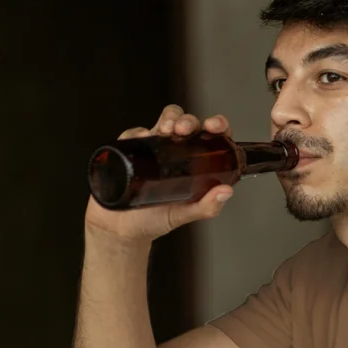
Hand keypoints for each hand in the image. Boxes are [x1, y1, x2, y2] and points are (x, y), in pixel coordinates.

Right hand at [85, 104, 234, 242]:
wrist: (121, 228)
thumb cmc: (154, 220)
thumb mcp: (184, 215)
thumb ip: (207, 207)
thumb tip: (226, 192)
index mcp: (194, 163)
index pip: (210, 136)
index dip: (217, 125)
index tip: (214, 126)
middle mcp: (176, 151)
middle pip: (187, 123)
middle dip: (188, 120)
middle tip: (185, 131)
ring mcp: (154, 149)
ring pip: (164, 120)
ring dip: (169, 118)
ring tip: (168, 130)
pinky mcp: (131, 150)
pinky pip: (134, 133)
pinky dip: (139, 132)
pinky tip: (143, 139)